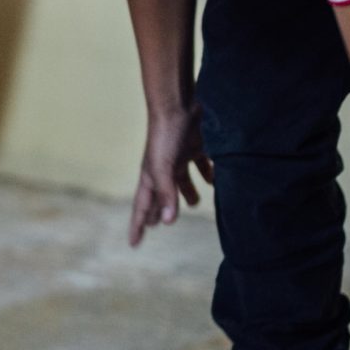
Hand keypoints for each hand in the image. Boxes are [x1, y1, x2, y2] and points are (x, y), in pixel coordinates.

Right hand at [130, 105, 215, 246]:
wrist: (178, 105)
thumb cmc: (165, 136)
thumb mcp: (164, 167)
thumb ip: (167, 194)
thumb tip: (168, 222)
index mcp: (151, 177)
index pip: (142, 207)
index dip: (137, 226)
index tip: (133, 244)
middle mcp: (163, 170)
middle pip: (160, 196)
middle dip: (158, 211)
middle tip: (156, 226)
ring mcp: (179, 158)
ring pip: (182, 181)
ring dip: (188, 192)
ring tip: (195, 203)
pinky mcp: (194, 147)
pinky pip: (202, 165)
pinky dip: (208, 173)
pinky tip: (216, 179)